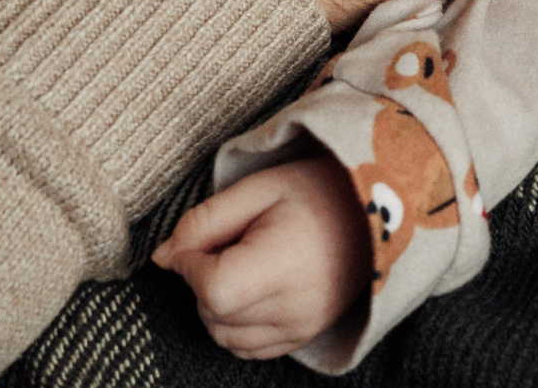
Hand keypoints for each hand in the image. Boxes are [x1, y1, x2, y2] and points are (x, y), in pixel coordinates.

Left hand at [155, 158, 370, 359]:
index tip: (198, 241)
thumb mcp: (258, 188)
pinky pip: (247, 348)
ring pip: (224, 336)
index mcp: (285, 263)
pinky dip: (234, 324)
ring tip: (239, 264)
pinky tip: (249, 289)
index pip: (214, 288)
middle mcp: (295, 307)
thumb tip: (162, 258)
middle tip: (225, 243)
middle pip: (214, 314)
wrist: (374, 212)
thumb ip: (203, 222)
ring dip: (214, 305)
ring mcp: (301, 327)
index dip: (191, 265)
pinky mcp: (303, 336)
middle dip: (201, 280)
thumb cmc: (317, 191)